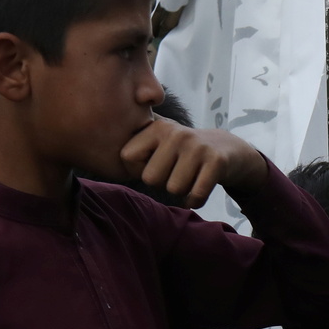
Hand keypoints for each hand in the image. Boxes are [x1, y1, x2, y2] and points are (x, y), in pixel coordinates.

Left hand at [118, 122, 266, 207]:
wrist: (228, 149)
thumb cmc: (184, 151)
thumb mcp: (160, 141)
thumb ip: (135, 148)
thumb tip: (101, 158)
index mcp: (157, 127)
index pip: (127, 158)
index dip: (137, 169)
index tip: (152, 165)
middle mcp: (175, 134)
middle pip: (151, 178)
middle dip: (161, 183)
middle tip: (174, 173)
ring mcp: (197, 147)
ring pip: (173, 188)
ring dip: (180, 191)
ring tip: (188, 178)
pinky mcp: (216, 162)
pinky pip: (195, 195)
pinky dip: (194, 200)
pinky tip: (197, 191)